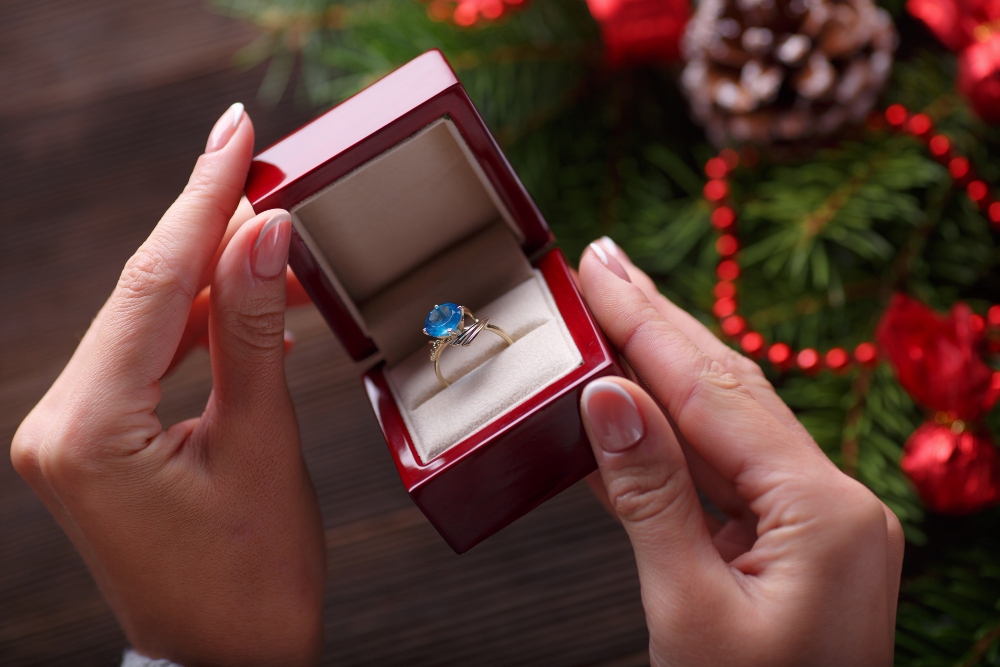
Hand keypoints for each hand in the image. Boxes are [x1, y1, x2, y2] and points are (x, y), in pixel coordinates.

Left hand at [11, 104, 324, 665]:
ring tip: (271, 223)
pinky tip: (248, 298)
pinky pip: (150, 357)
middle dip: (206, 222)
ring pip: (148, 320)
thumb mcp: (263, 446)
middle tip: (256, 156)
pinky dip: (203, 323)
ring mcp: (72, 431)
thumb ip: (257, 332)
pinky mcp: (96, 438)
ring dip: (211, 273)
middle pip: (144, 292)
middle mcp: (60, 422)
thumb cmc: (251, 577)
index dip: (203, 200)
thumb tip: (266, 235)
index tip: (237, 135)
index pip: (156, 284)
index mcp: (90, 429)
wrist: (225, 660)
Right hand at [578, 238, 902, 666]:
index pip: (715, 393)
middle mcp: (832, 503)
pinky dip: (665, 440)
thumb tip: (610, 400)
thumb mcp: (686, 613)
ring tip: (610, 314)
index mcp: (825, 513)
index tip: (596, 272)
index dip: (647, 327)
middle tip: (602, 265)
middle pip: (727, 389)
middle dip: (657, 323)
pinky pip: (720, 474)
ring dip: (659, 370)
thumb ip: (650, 497)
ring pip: (723, 424)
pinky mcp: (789, 544)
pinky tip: (624, 410)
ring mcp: (814, 523)